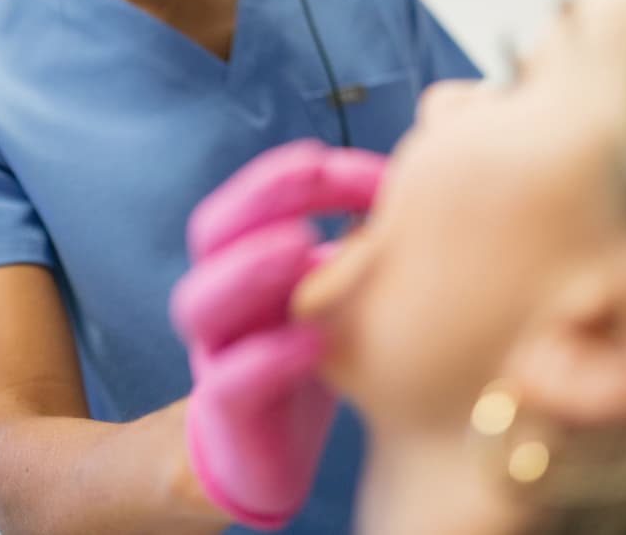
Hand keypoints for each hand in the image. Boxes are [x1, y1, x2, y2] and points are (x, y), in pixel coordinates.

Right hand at [170, 140, 386, 528]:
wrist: (268, 453)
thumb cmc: (310, 355)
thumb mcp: (336, 292)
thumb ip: (360, 242)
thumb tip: (424, 182)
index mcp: (242, 262)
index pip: (249, 201)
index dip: (293, 176)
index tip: (368, 173)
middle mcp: (221, 301)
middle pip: (211, 236)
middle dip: (261, 197)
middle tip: (315, 175)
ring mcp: (217, 356)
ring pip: (200, 303)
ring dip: (249, 267)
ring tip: (301, 247)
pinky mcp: (229, 413)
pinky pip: (230, 380)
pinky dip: (268, 356)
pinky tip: (314, 342)